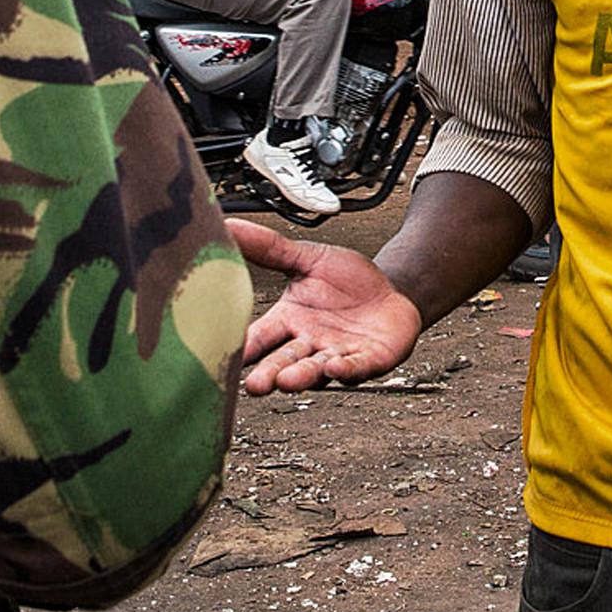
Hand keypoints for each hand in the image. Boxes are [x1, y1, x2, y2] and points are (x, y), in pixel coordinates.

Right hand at [228, 218, 422, 392]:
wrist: (391, 291)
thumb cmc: (346, 280)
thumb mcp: (307, 258)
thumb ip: (269, 248)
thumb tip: (228, 225)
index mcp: (288, 320)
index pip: (260, 336)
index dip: (244, 345)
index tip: (221, 355)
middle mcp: (308, 343)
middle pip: (283, 361)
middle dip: (269, 373)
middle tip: (253, 385)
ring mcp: (337, 354)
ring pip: (315, 370)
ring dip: (301, 377)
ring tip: (286, 381)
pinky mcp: (368, 360)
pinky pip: (355, 367)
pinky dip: (345, 370)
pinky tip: (335, 367)